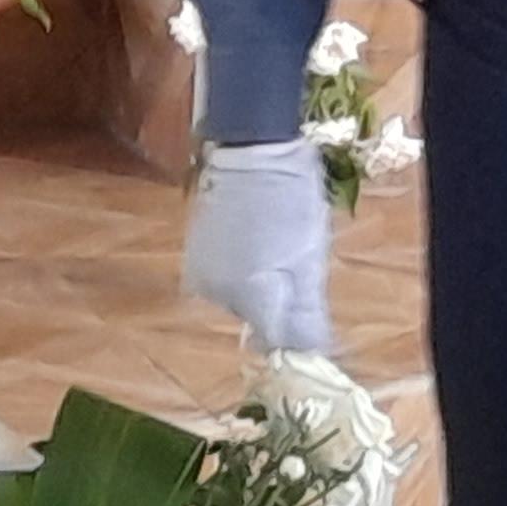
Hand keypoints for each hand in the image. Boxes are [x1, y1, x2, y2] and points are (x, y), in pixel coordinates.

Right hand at [182, 136, 338, 354]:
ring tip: (276, 245)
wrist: (250, 152)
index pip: (276, 340)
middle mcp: (217, 295)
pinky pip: (224, 275)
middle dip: (278, 300)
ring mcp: (201, 273)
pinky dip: (242, 266)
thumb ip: (305, 312)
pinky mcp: (194, 254)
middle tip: (298, 263)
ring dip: (259, 282)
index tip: (312, 321)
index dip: (298, 335)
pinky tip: (254, 238)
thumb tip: (309, 354)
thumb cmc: (290, 202)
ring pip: (239, 295)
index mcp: (250, 298)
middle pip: (256, 316)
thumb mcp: (309, 259)